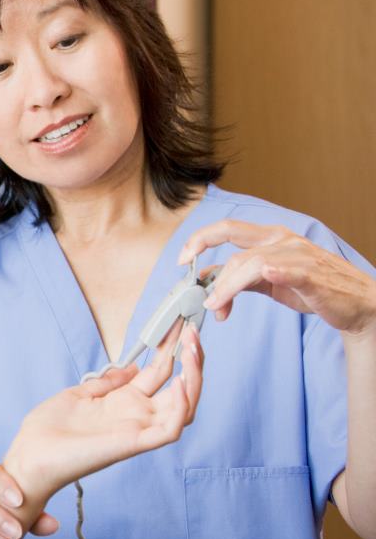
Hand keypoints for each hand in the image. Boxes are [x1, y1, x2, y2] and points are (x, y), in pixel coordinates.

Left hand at [4, 323, 203, 500]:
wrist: (29, 455)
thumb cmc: (49, 429)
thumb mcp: (79, 394)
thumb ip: (108, 382)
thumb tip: (132, 367)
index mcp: (123, 402)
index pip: (160, 373)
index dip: (171, 349)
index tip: (179, 325)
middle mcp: (137, 416)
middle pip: (180, 388)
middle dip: (191, 360)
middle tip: (194, 332)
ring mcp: (138, 430)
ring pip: (184, 407)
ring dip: (194, 378)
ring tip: (193, 350)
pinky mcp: (133, 443)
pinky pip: (170, 429)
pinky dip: (182, 407)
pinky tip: (180, 382)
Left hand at [179, 219, 375, 337]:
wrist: (356, 304)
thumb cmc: (312, 289)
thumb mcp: (269, 281)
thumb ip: (239, 279)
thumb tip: (208, 284)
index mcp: (271, 237)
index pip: (228, 229)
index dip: (200, 239)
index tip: (183, 258)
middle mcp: (282, 240)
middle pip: (234, 242)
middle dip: (205, 258)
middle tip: (193, 286)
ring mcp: (297, 255)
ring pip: (249, 263)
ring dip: (226, 287)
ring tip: (215, 308)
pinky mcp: (310, 274)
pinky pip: (285, 269)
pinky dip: (269, 272)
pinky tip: (259, 279)